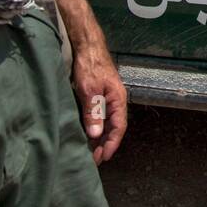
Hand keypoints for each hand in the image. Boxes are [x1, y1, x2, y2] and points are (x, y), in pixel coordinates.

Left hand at [72, 39, 127, 165]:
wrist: (87, 46)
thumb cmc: (90, 66)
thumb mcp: (89, 90)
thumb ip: (93, 112)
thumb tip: (96, 134)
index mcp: (118, 100)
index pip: (118, 127)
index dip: (111, 144)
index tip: (102, 157)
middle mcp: (116, 101)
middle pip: (113, 127)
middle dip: (104, 144)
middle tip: (94, 159)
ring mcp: (108, 98)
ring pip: (106, 122)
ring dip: (99, 137)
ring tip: (89, 151)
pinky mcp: (99, 96)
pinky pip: (100, 116)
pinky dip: (95, 127)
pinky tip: (87, 134)